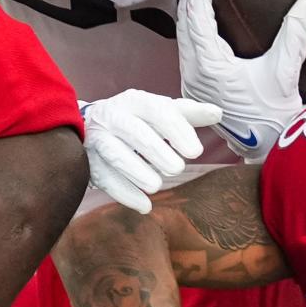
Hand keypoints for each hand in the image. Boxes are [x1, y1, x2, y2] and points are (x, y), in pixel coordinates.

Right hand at [81, 90, 222, 213]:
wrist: (89, 126)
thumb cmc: (136, 119)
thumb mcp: (160, 111)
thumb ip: (188, 113)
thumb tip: (217, 113)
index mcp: (135, 101)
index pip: (158, 111)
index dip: (177, 130)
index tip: (196, 151)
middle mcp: (113, 116)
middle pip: (135, 133)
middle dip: (157, 152)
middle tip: (177, 169)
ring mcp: (97, 138)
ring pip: (116, 155)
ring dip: (138, 172)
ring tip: (157, 186)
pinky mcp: (88, 161)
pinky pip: (104, 179)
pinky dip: (125, 194)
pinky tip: (144, 206)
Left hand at [177, 0, 305, 162]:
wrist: (266, 148)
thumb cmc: (274, 114)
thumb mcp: (285, 72)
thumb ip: (295, 34)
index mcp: (209, 65)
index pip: (196, 15)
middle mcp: (193, 72)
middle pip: (183, 21)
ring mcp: (191, 81)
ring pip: (183, 35)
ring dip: (191, 10)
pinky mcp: (196, 87)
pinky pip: (188, 48)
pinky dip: (194, 28)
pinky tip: (207, 20)